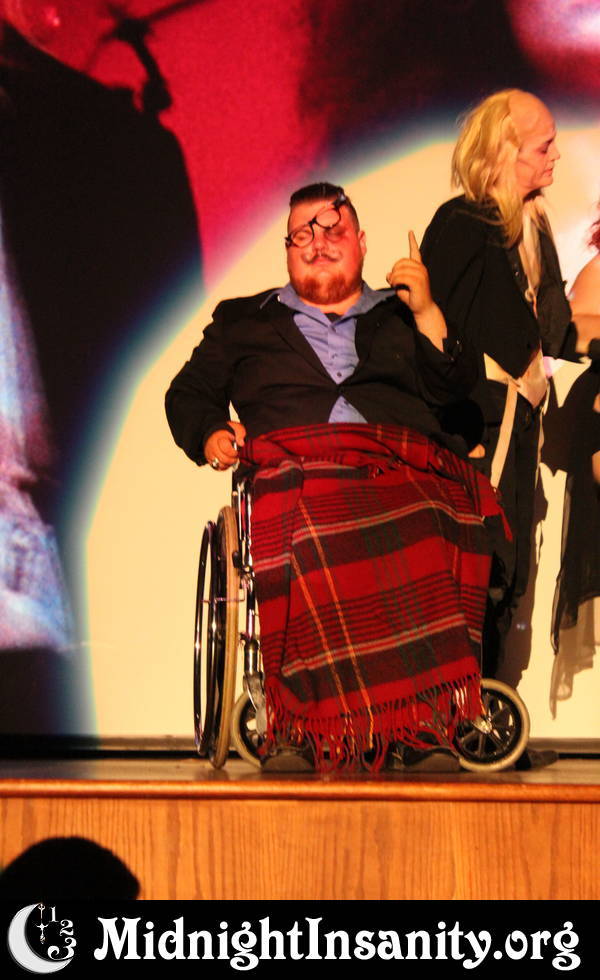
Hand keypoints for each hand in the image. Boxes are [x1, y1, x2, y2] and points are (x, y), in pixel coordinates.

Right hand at [204, 421, 245, 470]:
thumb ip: (240, 433)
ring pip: (219, 465)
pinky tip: (227, 461)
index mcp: (219, 438)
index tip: (237, 451)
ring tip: (231, 459)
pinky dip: (223, 467)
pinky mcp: (209, 459)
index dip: (234, 453)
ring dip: (228, 464)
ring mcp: (210, 453)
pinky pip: (217, 467)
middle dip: (232, 460)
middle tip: (235, 457)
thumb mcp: (236, 427)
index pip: (226, 449)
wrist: (215, 432)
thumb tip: (241, 443)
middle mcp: (212, 446)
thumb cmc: (227, 431)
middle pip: (223, 459)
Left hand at [387, 231, 446, 350]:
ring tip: (394, 285)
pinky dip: (395, 282)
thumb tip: (388, 273)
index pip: (415, 251)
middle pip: (401, 261)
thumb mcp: (400, 286)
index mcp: (419, 267)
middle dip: (394, 270)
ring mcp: (421, 274)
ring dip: (393, 278)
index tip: (410, 232)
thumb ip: (395, 277)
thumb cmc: (412, 297)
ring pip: (400, 269)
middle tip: (392, 281)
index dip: (412, 241)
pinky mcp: (418, 281)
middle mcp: (421, 268)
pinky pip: (401, 277)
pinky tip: (396, 286)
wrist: (422, 309)